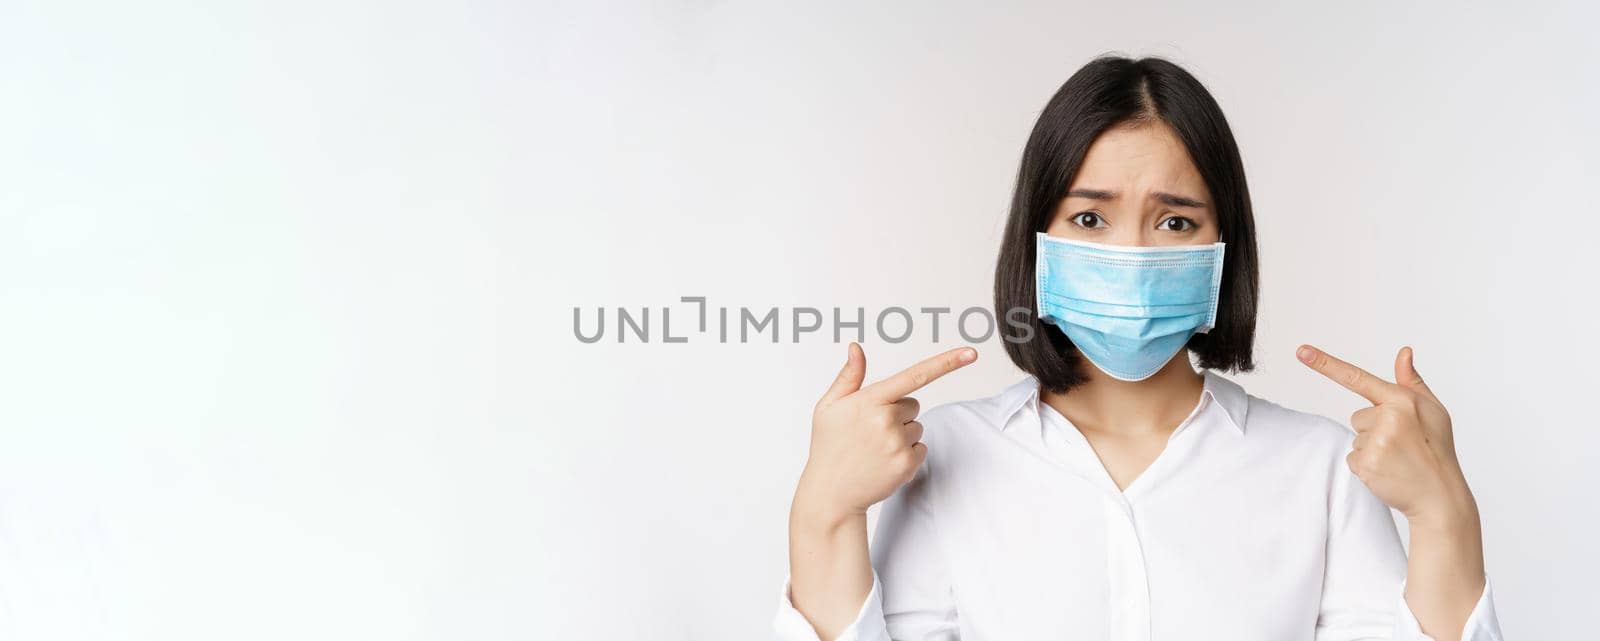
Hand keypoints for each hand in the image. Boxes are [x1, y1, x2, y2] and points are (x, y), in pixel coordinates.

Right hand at [794, 343, 977, 525]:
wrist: (830, 492)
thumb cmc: (829, 445)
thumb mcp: (829, 407)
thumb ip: (848, 376)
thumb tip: (856, 348)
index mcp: (869, 399)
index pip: (914, 375)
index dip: (946, 363)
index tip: (971, 353)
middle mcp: (886, 419)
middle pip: (913, 404)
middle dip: (898, 413)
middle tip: (872, 431)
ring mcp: (897, 443)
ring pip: (917, 427)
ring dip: (902, 435)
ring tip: (875, 449)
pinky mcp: (906, 463)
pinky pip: (921, 448)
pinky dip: (907, 454)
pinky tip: (884, 461)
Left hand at [1296, 344, 1475, 524]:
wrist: (1439, 494)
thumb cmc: (1437, 449)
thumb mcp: (1433, 410)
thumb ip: (1411, 382)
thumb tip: (1403, 351)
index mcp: (1402, 400)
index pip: (1357, 377)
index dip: (1325, 363)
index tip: (1301, 351)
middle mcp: (1388, 417)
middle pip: (1357, 416)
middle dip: (1374, 429)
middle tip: (1401, 444)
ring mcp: (1377, 441)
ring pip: (1356, 437)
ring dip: (1372, 448)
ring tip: (1398, 458)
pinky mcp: (1367, 463)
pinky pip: (1353, 458)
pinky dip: (1367, 465)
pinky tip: (1389, 470)